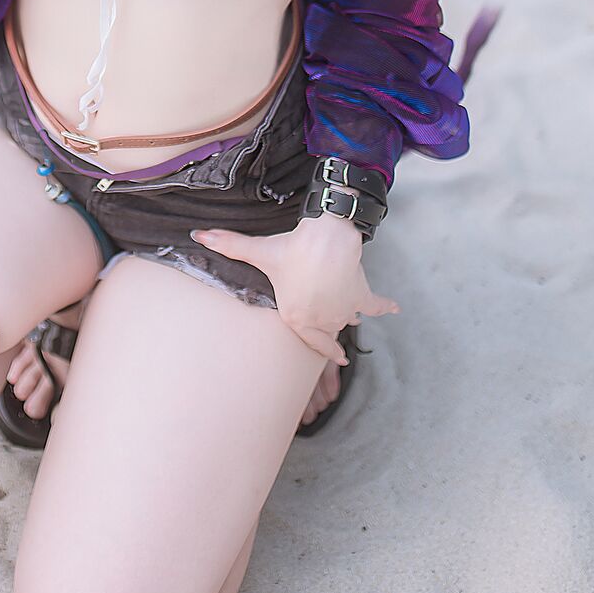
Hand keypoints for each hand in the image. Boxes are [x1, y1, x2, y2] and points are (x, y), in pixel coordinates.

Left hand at [189, 217, 400, 366]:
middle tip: (340, 348)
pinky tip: (396, 309)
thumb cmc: (290, 250)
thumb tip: (197, 235)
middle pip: (329, 327)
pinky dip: (386, 307)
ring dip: (351, 315)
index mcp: (297, 318)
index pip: (308, 340)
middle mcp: (322, 319)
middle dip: (332, 332)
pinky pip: (376, 305)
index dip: (318, 348)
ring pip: (348, 317)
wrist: (326, 241)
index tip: (332, 357)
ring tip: (355, 315)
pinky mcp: (360, 296)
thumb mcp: (257, 250)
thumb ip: (227, 245)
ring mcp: (343, 310)